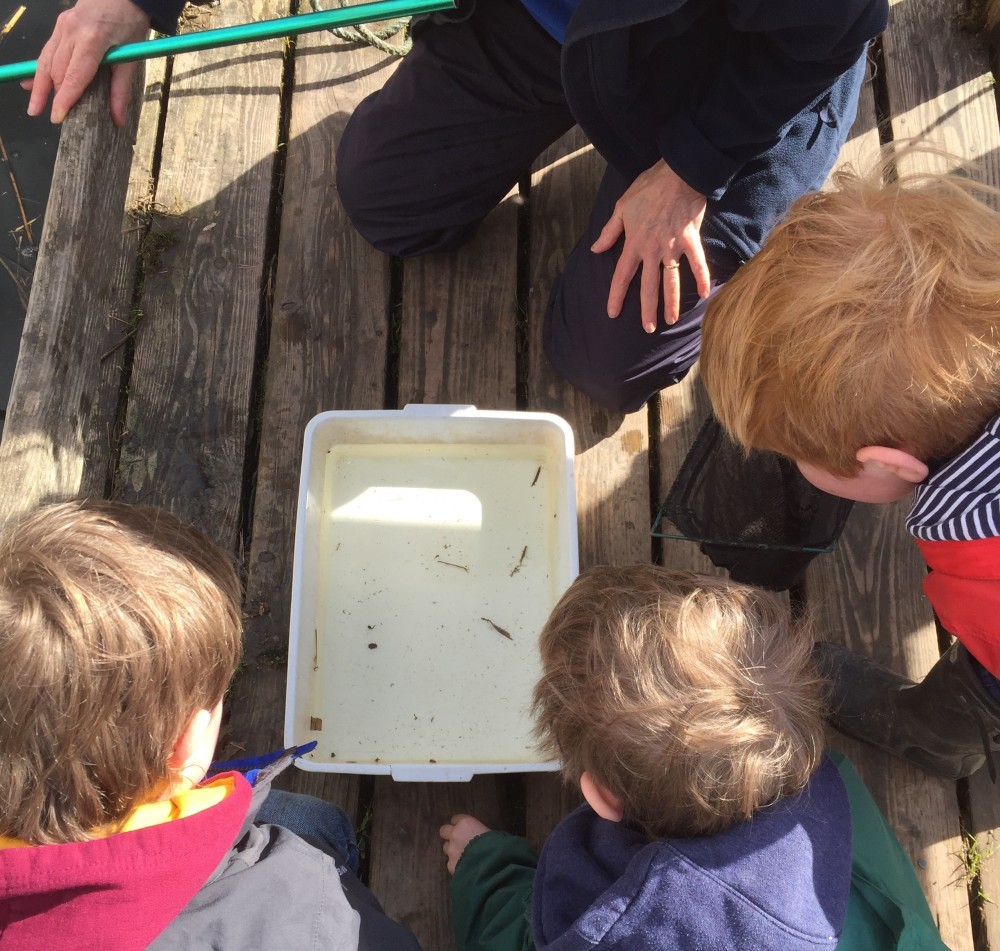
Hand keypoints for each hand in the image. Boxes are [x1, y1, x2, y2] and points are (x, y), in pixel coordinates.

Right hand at [22, 0, 150, 125]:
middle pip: (57, 70)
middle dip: (52, 95)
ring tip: (34, 107)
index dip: (64, 99)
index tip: (57, 117)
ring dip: (39, 85)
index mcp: (92, 40)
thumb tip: (118, 120)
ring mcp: (63, 27)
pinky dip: (41, 69)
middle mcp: (71, 32)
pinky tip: (30, 83)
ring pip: (47, 60)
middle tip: (51, 118)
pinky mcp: (60, 25)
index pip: (74, 76)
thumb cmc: (129, 24)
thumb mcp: (131, 59)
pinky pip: (48, 51)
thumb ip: (121, 90)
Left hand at [439, 813, 489, 874]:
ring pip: (446, 848)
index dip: (459, 825)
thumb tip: (478, 836)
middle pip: (444, 831)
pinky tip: (465, 868)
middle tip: (458, 841)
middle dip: (449, 835)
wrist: (491, 865)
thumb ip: (478, 831)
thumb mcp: (488, 832)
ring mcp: (451, 850)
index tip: (463, 829)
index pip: (455, 819)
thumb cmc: (496, 844)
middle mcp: (455, 834)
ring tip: (463, 856)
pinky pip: (451, 863)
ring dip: (453, 851)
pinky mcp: (450, 865)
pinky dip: (456, 865)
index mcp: (465, 823)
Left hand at [591, 159, 709, 331]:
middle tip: (648, 329)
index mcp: (634, 243)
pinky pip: (698, 263)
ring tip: (671, 320)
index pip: (621, 276)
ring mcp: (673, 247)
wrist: (677, 173)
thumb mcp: (621, 207)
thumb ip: (609, 232)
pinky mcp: (691, 239)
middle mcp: (652, 250)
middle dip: (647, 310)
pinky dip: (702, 279)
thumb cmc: (648, 187)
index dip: (616, 296)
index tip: (612, 313)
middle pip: (648, 286)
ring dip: (672, 303)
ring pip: (671, 281)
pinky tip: (704, 296)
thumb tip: (595, 249)